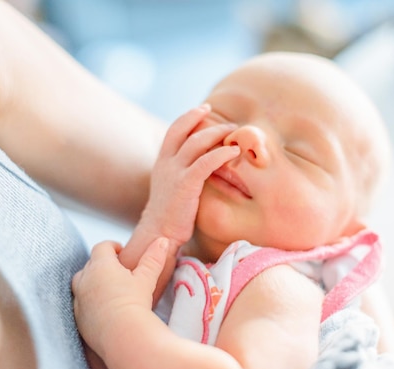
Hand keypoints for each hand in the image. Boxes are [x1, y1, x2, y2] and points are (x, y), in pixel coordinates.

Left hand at [71, 238, 168, 356]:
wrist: (123, 336)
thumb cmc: (136, 302)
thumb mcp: (147, 278)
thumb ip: (154, 257)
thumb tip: (163, 240)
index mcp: (101, 265)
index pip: (102, 247)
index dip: (113, 247)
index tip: (122, 252)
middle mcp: (85, 279)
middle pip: (90, 264)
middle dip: (102, 265)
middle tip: (118, 272)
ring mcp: (78, 299)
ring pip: (81, 284)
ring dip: (92, 283)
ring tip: (108, 289)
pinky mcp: (77, 318)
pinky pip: (80, 304)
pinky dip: (89, 302)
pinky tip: (104, 309)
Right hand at [138, 104, 239, 247]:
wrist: (158, 234)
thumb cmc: (170, 215)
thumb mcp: (172, 188)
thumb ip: (182, 173)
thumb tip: (200, 166)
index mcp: (162, 162)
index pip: (173, 130)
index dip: (188, 116)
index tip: (204, 109)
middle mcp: (166, 163)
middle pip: (183, 130)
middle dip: (204, 119)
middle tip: (226, 120)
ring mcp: (174, 173)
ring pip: (196, 142)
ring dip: (216, 133)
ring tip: (234, 132)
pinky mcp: (185, 185)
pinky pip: (206, 162)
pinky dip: (221, 154)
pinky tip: (234, 152)